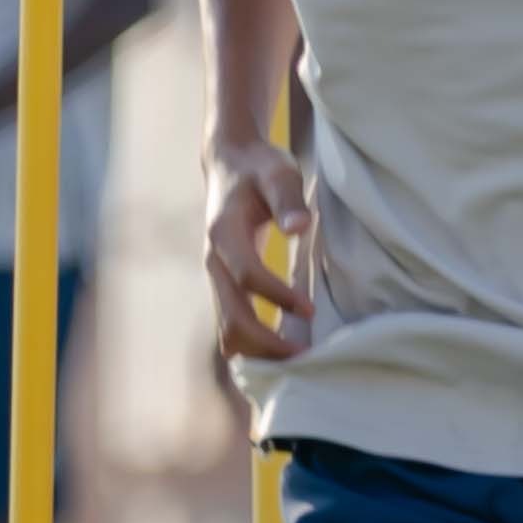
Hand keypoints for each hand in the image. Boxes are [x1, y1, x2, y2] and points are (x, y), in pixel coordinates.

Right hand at [204, 138, 321, 367]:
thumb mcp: (278, 173)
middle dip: (266, 342)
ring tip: (298, 358)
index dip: (277, 297)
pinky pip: (232, 324)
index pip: (247, 275)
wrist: (230, 164)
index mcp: (223, 232)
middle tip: (306, 355)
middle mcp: (213, 260)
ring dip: (260, 350)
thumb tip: (298, 228)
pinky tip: (284, 348)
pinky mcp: (223, 285)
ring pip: (227, 329)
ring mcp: (215, 276)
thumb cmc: (260, 167)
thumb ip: (288, 199)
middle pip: (231, 316)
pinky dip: (254, 343)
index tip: (310, 309)